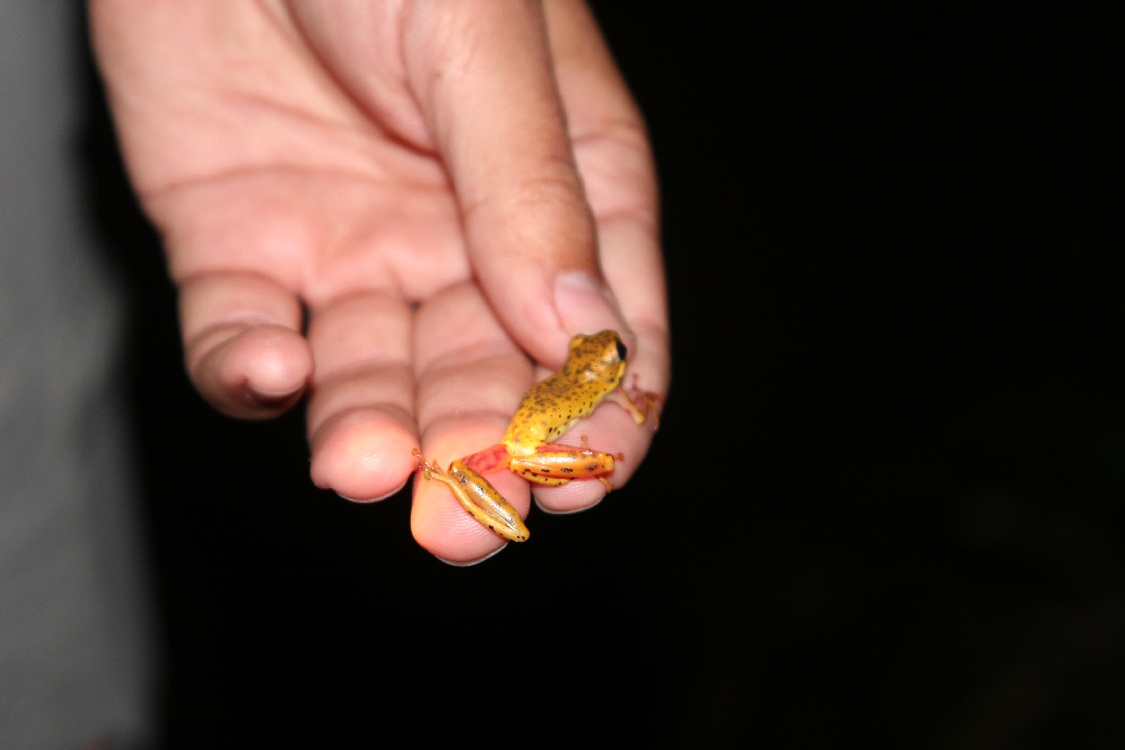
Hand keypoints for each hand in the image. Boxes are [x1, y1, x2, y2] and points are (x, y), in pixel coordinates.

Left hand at [91, 0, 667, 561]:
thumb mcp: (482, 43)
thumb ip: (533, 191)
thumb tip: (587, 338)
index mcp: (558, 187)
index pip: (605, 327)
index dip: (602, 414)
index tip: (584, 483)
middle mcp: (461, 238)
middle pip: (489, 378)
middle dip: (480, 454)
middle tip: (464, 520)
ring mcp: (352, 249)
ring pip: (372, 381)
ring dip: (371, 435)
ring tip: (361, 466)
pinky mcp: (240, 248)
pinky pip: (243, 341)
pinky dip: (248, 375)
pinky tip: (268, 373)